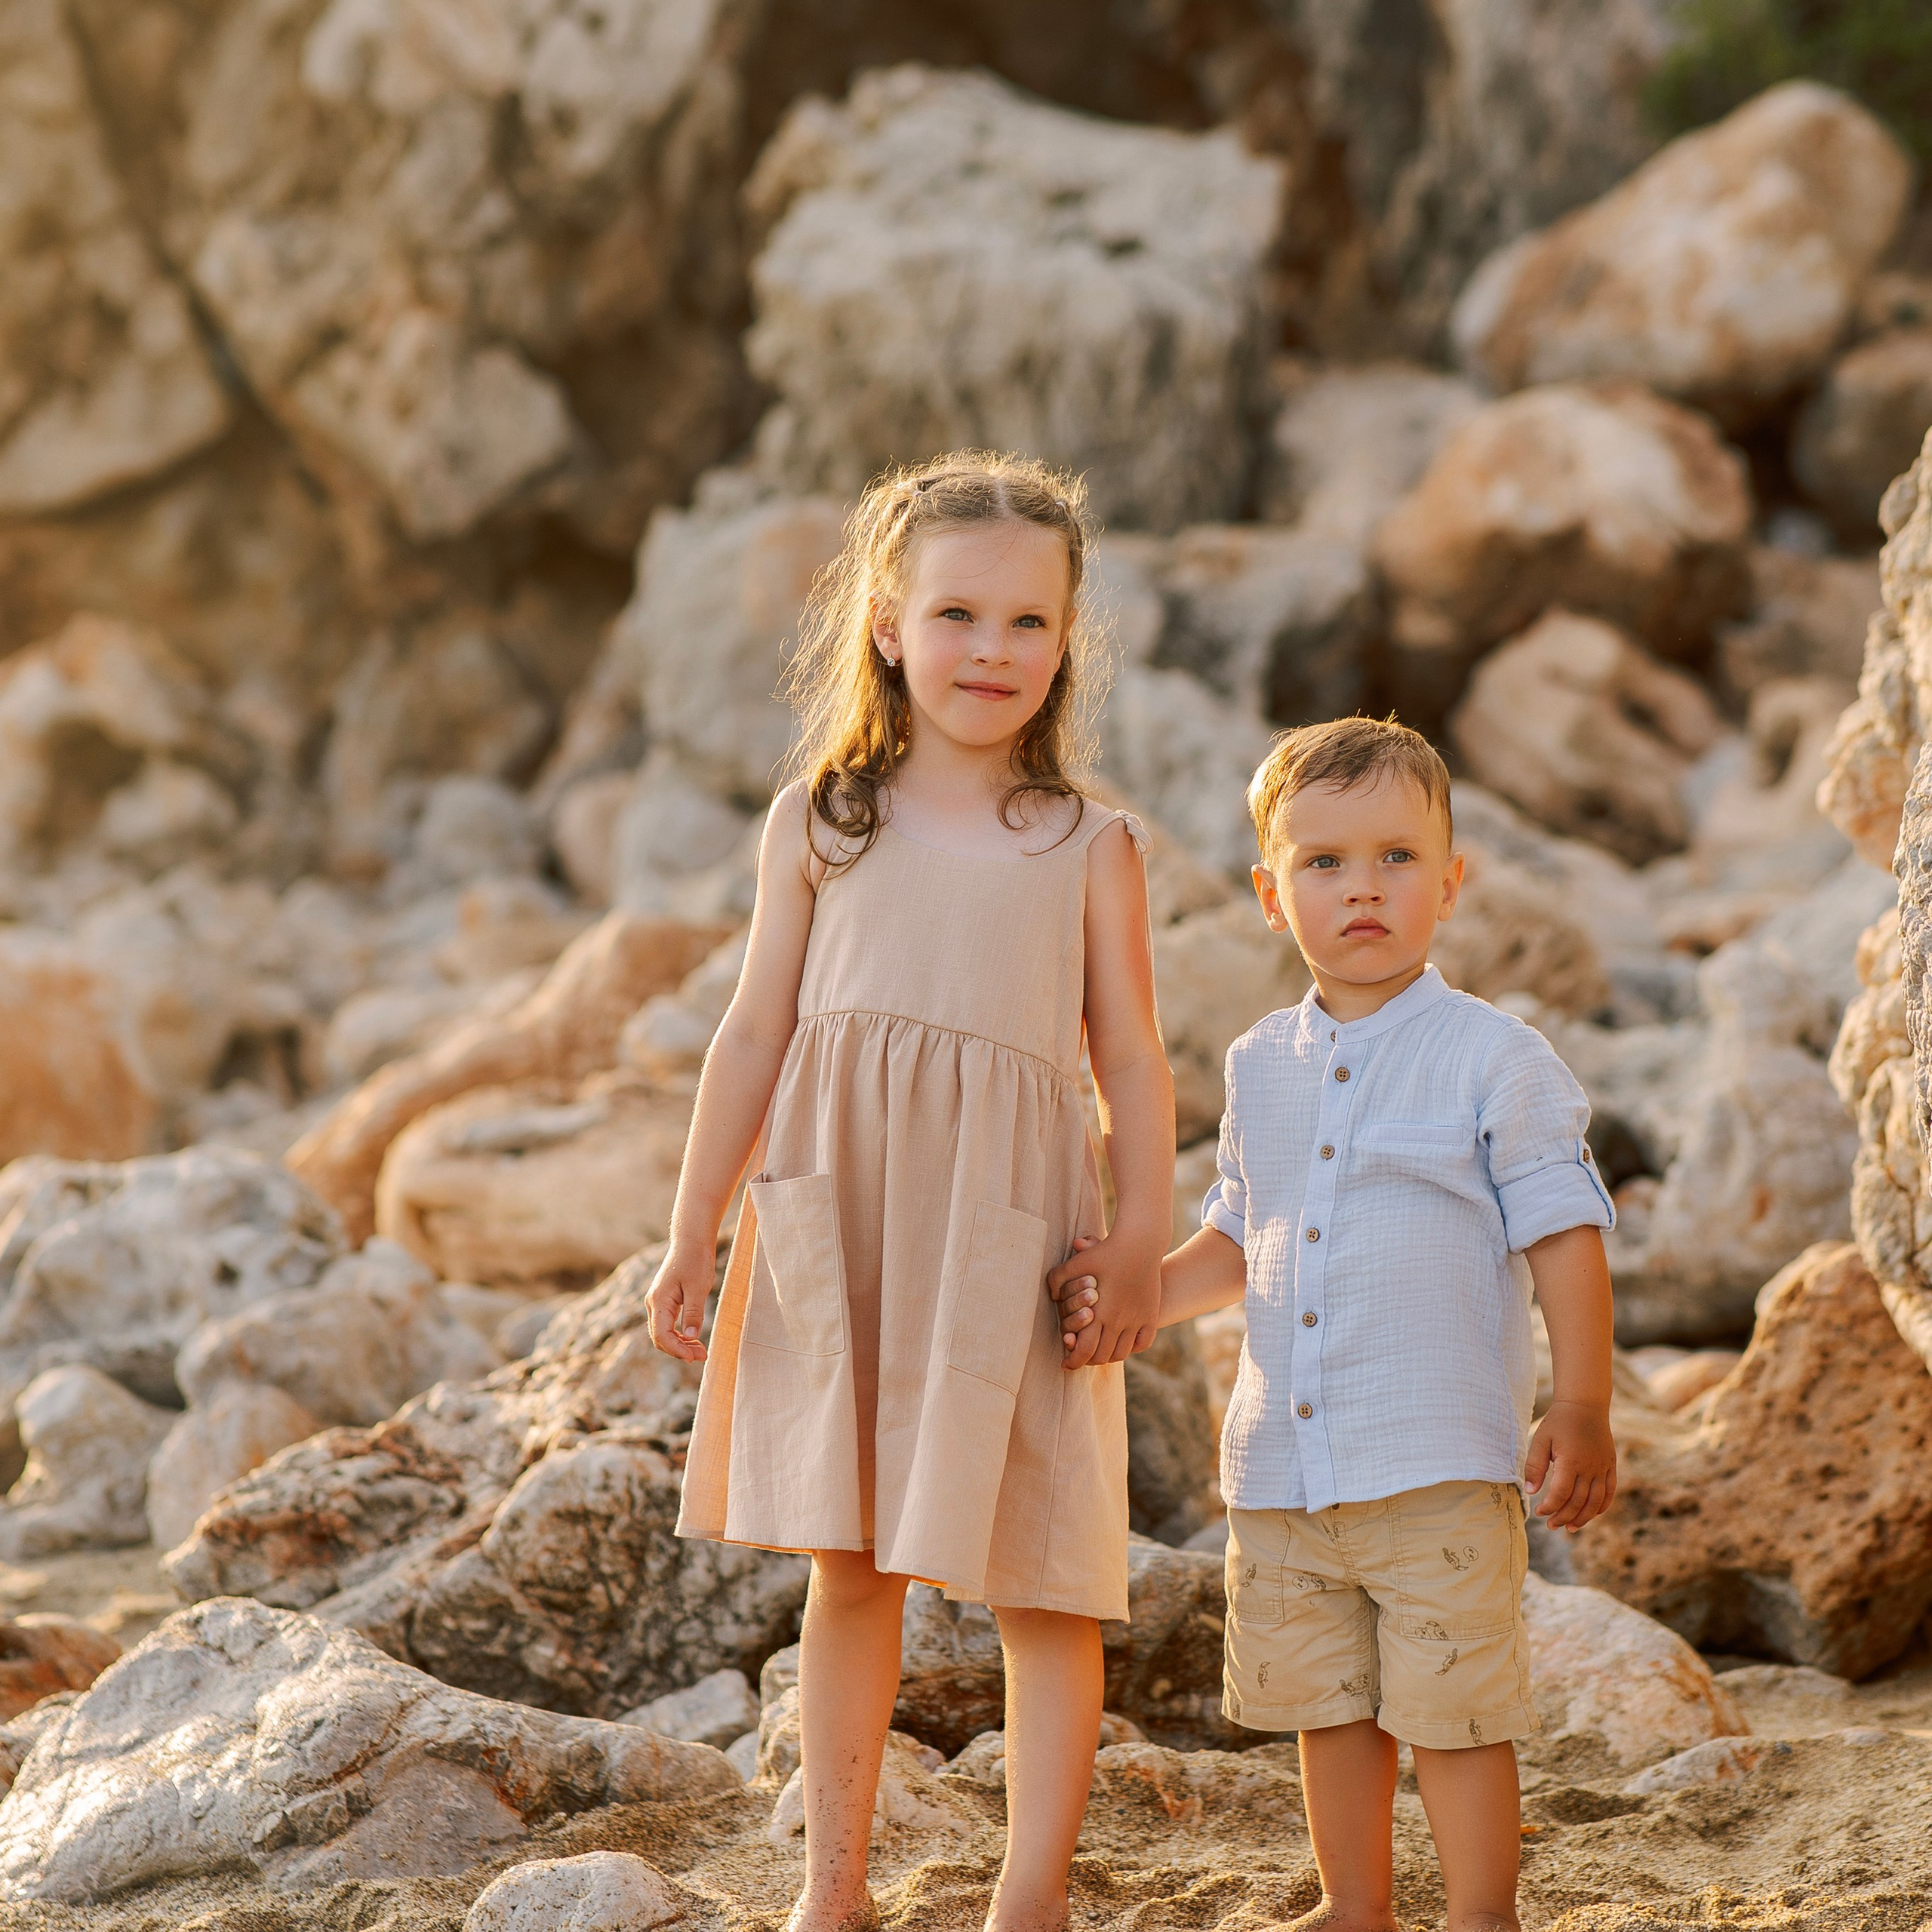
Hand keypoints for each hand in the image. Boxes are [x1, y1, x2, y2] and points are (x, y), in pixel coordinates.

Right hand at [646, 1241, 714, 1360]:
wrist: (691, 1240)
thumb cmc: (696, 1260)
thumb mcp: (698, 1287)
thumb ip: (693, 1312)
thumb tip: (690, 1336)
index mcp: (659, 1301)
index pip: (661, 1335)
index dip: (676, 1350)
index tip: (694, 1357)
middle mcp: (654, 1304)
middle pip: (660, 1337)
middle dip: (680, 1350)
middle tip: (702, 1356)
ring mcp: (658, 1302)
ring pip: (664, 1333)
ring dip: (681, 1344)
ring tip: (701, 1351)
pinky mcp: (666, 1301)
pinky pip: (668, 1325)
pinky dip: (680, 1334)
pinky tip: (694, 1338)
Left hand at [1045, 1227, 1161, 1369]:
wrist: (1140, 1244)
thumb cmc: (1104, 1252)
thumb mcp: (1076, 1263)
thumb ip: (1057, 1280)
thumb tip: (1052, 1297)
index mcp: (1098, 1312)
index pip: (1085, 1350)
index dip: (1073, 1361)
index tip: (1066, 1364)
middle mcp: (1119, 1320)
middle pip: (1102, 1356)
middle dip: (1087, 1361)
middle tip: (1080, 1358)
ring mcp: (1137, 1320)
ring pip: (1121, 1353)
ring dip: (1108, 1356)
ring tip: (1099, 1352)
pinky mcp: (1150, 1315)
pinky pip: (1142, 1343)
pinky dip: (1130, 1348)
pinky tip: (1121, 1343)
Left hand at [1524, 1399, 1616, 1531]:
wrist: (1585, 1405)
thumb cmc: (1559, 1422)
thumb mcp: (1540, 1440)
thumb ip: (1535, 1466)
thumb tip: (1530, 1491)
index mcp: (1571, 1461)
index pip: (1561, 1494)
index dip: (1550, 1507)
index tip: (1539, 1513)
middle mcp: (1590, 1468)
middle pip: (1578, 1502)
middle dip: (1563, 1517)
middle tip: (1551, 1525)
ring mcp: (1603, 1468)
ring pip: (1596, 1502)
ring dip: (1583, 1518)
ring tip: (1570, 1527)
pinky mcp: (1610, 1466)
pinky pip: (1609, 1492)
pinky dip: (1601, 1507)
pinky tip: (1591, 1514)